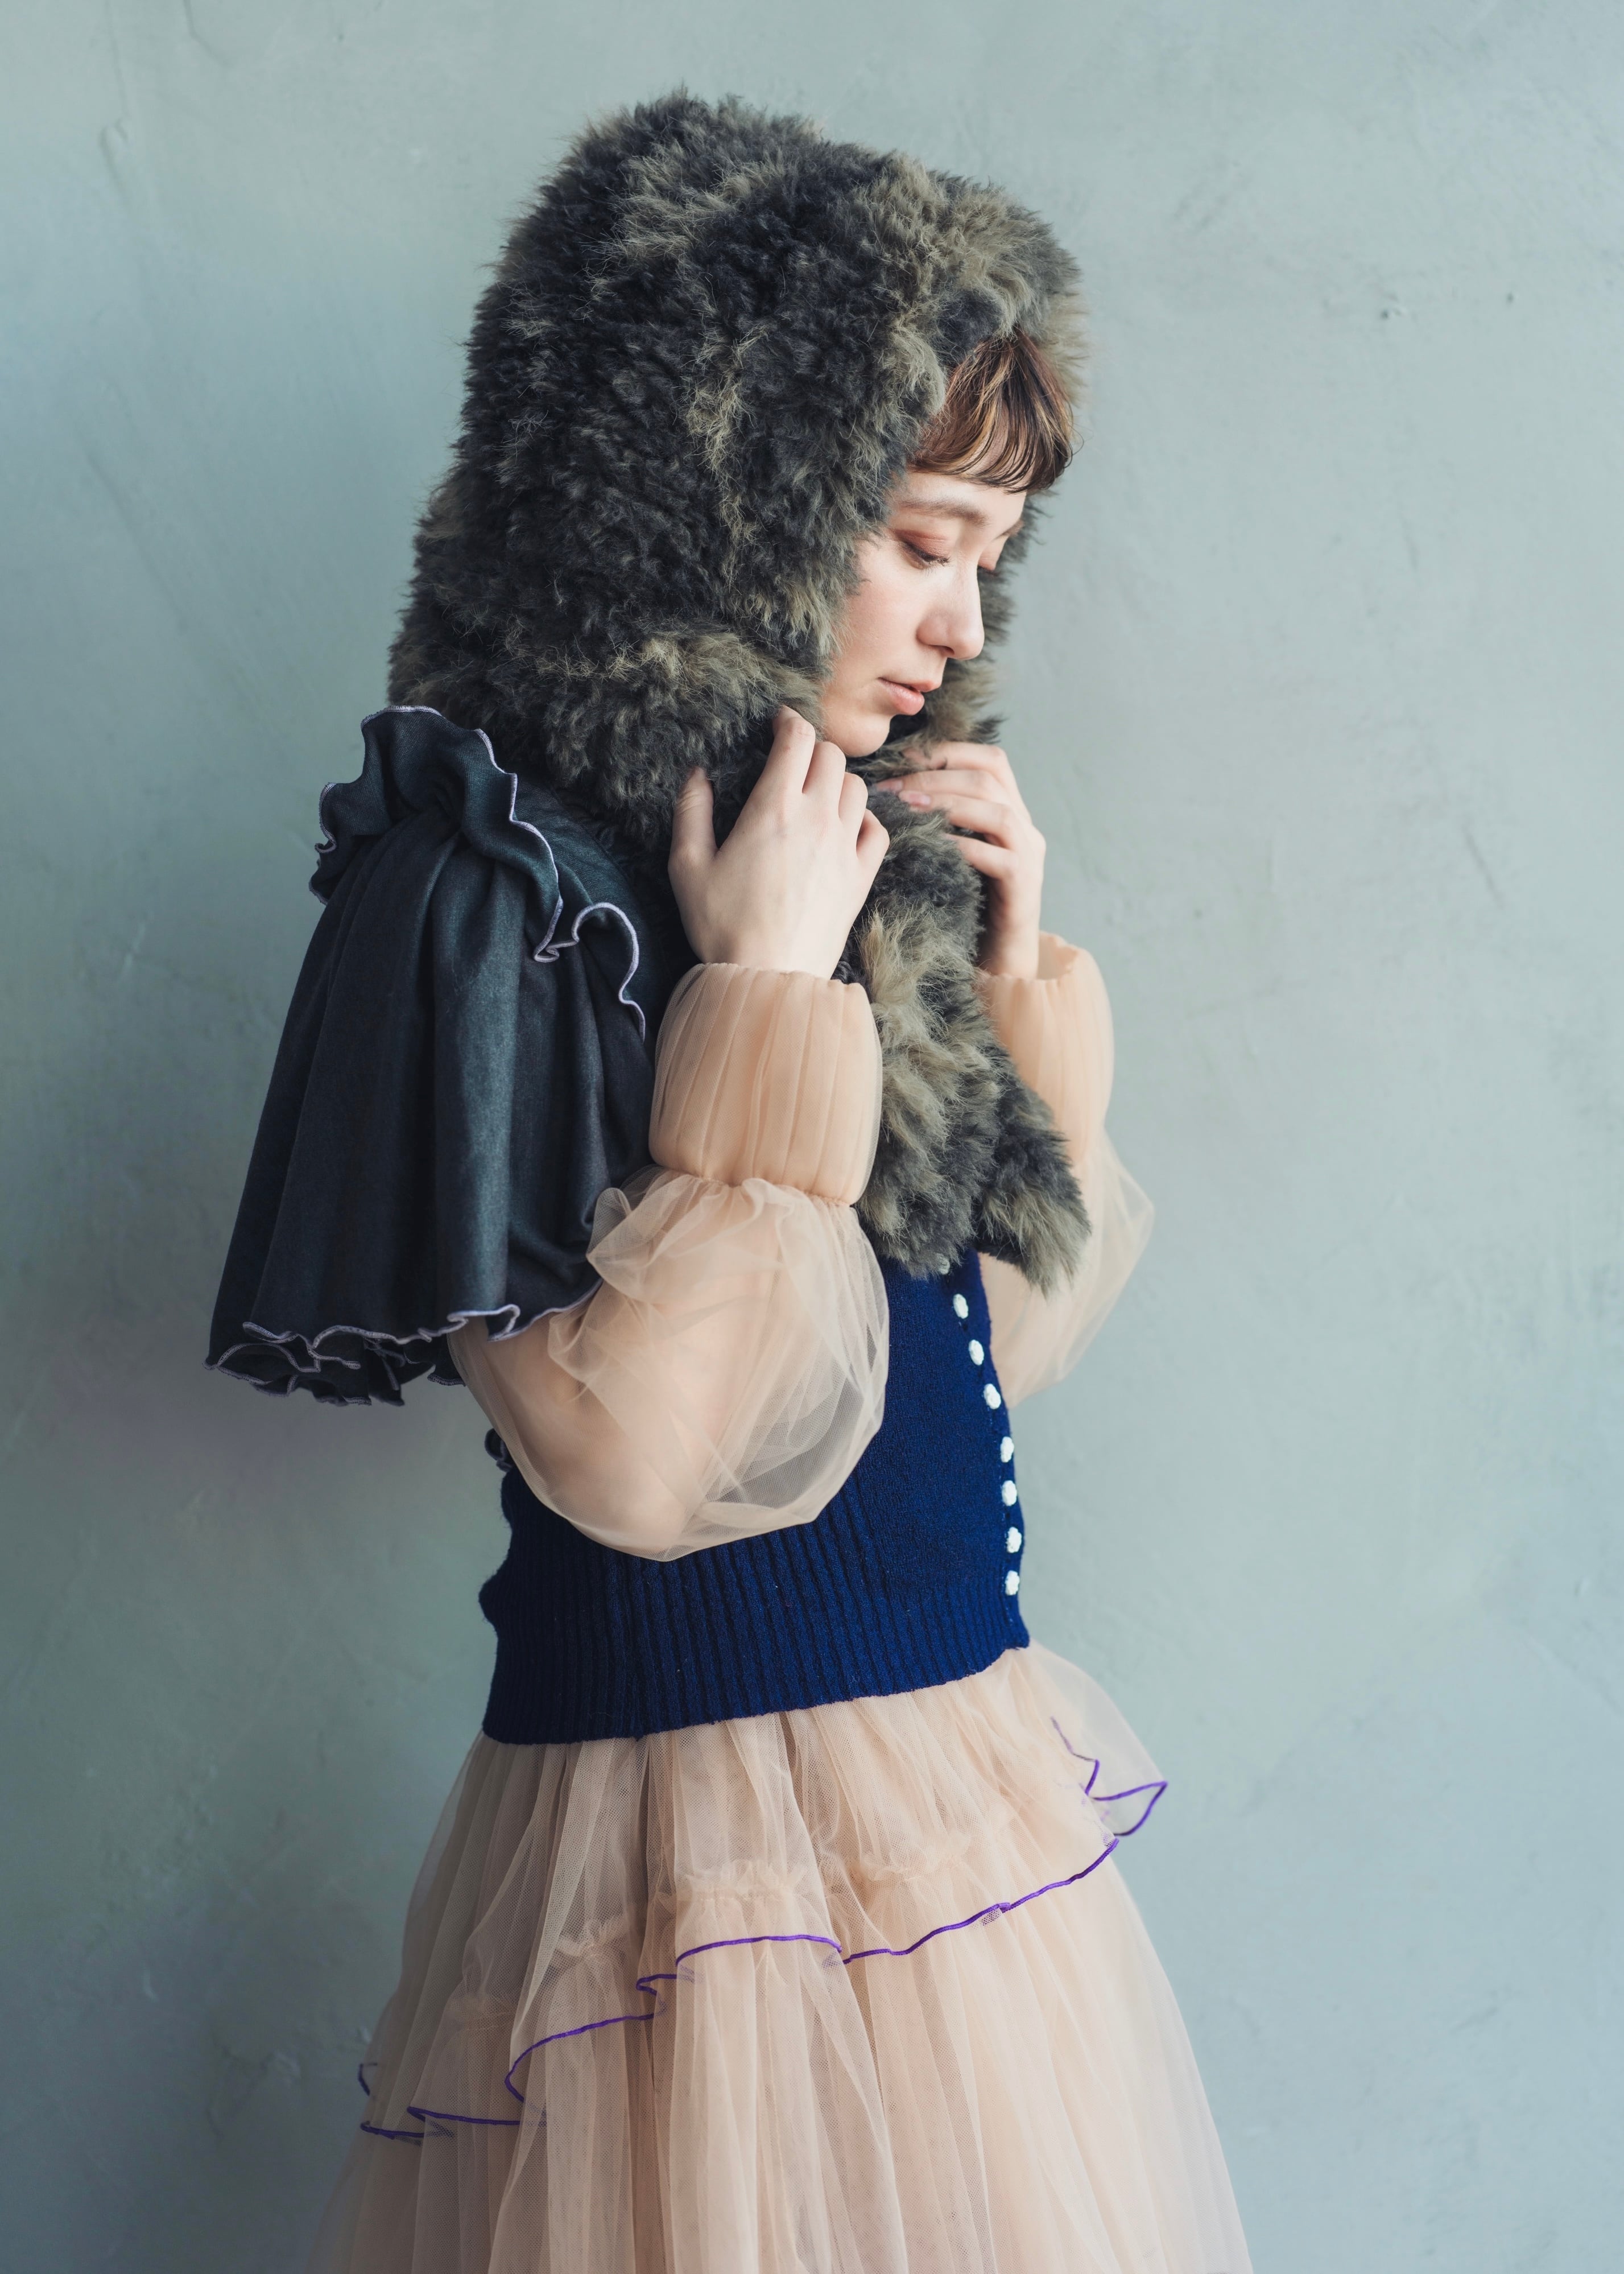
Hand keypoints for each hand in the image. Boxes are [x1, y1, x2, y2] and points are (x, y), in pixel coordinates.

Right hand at [669, 708, 888, 978]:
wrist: (768, 976)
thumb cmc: (722, 925)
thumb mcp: (688, 867)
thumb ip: (691, 813)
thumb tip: (697, 774)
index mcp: (773, 809)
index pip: (797, 739)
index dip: (789, 721)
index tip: (779, 723)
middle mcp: (816, 819)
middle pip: (832, 756)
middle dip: (813, 750)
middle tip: (794, 763)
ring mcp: (844, 848)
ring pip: (858, 788)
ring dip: (839, 782)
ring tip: (818, 794)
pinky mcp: (860, 877)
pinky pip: (878, 830)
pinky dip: (865, 819)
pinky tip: (845, 828)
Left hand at [895, 743, 1044, 978]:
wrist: (997, 961)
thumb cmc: (964, 904)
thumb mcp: (952, 853)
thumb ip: (940, 821)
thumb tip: (893, 788)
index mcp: (1011, 812)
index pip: (990, 760)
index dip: (948, 752)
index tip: (902, 759)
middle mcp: (1026, 828)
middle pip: (989, 779)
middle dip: (936, 777)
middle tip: (893, 788)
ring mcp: (1030, 857)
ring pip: (998, 812)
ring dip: (949, 805)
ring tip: (908, 808)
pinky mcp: (1025, 888)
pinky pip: (997, 858)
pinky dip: (963, 846)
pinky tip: (931, 845)